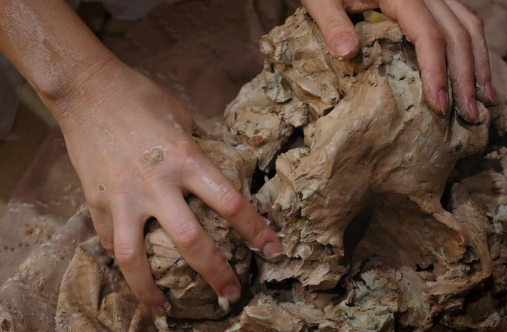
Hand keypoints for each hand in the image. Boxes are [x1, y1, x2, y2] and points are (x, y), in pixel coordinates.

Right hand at [55, 59, 281, 314]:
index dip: (256, 230)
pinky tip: (134, 275)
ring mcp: (123, 196)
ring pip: (137, 258)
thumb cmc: (142, 97)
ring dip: (152, 290)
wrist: (87, 89)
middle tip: (231, 294)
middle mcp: (157, 183)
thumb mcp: (184, 118)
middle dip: (216, 273)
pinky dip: (124, 262)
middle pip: (192, 242)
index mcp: (186, 159)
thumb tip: (224, 168)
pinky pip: (111, 241)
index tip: (272, 250)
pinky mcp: (96, 200)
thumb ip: (203, 149)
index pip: (231, 203)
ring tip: (165, 309)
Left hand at [301, 0, 493, 122]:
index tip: (439, 105)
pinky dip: (473, 49)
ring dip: (479, 64)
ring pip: (469, 25)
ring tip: (485, 101)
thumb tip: (347, 52)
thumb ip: (332, 23)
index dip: (437, 71)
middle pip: (457, 33)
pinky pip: (463, 21)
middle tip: (470, 115)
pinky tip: (476, 75)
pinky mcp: (435, 1)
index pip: (429, 34)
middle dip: (465, 77)